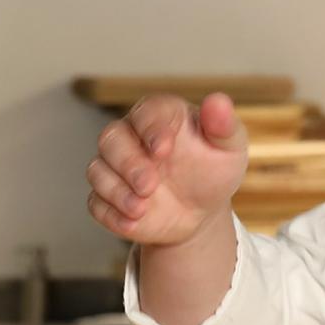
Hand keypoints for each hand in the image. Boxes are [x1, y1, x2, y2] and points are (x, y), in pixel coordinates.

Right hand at [86, 93, 251, 246]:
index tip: (164, 149)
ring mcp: (116, 168)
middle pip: (111, 138)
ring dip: (116, 191)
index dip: (150, 129)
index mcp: (161, 117)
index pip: (146, 112)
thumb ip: (224, 126)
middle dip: (127, 162)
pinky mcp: (107, 198)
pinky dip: (111, 214)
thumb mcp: (228, 149)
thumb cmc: (213, 172)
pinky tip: (133, 222)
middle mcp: (132, 137)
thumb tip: (218, 101)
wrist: (200, 213)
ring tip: (141, 207)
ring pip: (97, 170)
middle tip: (149, 184)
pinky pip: (96, 203)